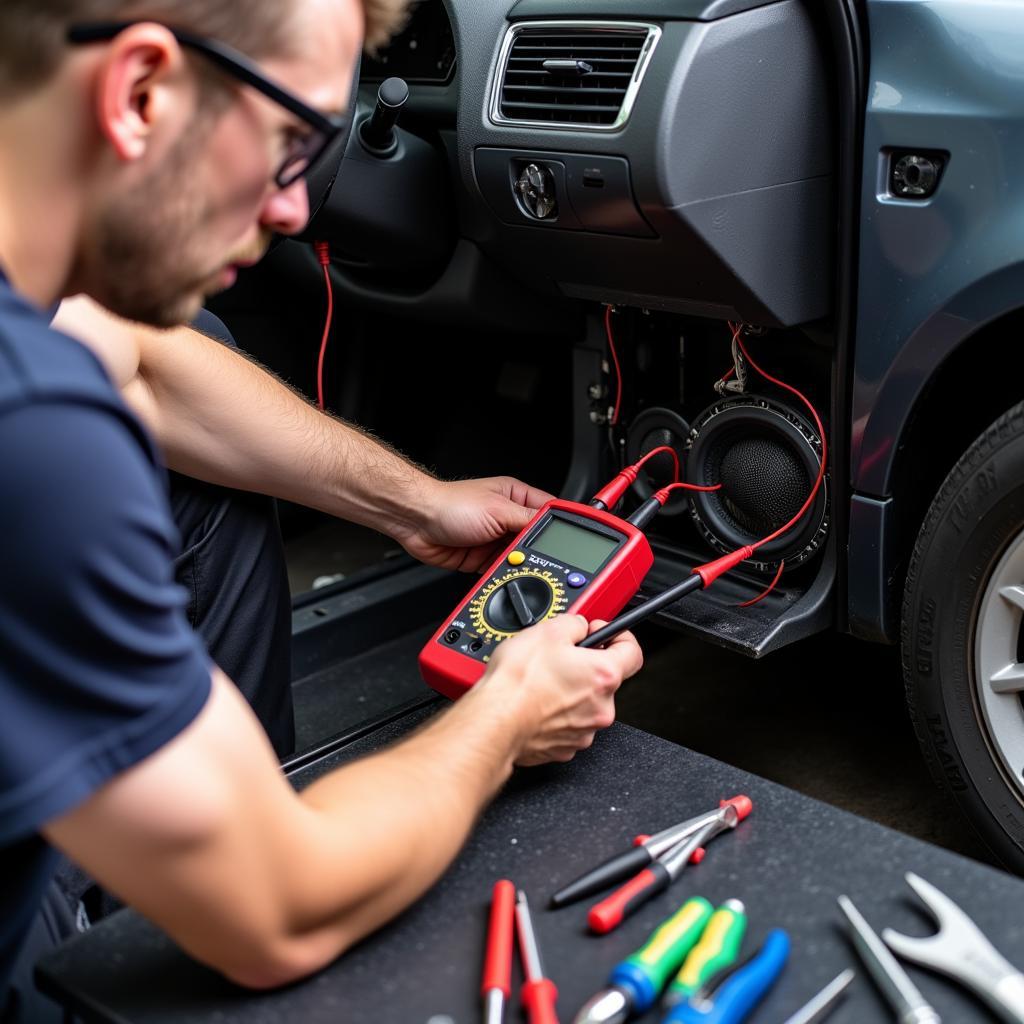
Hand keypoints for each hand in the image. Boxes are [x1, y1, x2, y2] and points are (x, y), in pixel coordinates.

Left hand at [398, 476, 554, 571]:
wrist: (417, 522)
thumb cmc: (450, 504)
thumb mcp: (498, 509)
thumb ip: (527, 520)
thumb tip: (552, 527)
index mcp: (515, 497)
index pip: (549, 511)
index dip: (561, 525)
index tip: (571, 541)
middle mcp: (507, 517)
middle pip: (535, 539)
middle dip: (537, 550)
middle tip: (541, 558)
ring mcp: (495, 539)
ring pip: (519, 557)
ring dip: (519, 563)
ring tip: (520, 566)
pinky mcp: (482, 558)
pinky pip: (501, 570)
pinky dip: (503, 574)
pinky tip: (504, 574)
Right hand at [474, 615, 643, 765]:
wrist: (494, 720)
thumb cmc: (518, 682)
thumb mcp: (548, 630)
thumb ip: (574, 624)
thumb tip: (578, 627)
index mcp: (604, 676)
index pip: (633, 652)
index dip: (620, 637)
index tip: (605, 634)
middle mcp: (601, 707)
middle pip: (606, 679)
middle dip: (587, 666)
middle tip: (561, 657)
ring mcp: (584, 731)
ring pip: (586, 703)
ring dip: (571, 691)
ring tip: (542, 682)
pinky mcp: (564, 747)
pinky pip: (568, 724)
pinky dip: (557, 713)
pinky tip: (537, 702)